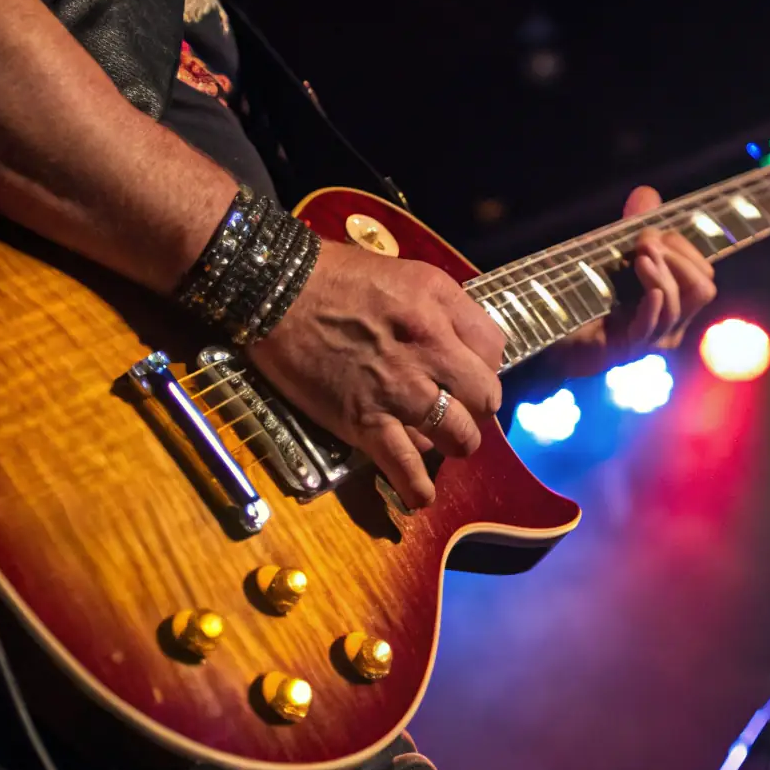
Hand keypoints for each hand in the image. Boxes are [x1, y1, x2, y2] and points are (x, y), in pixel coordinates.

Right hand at [249, 241, 506, 508]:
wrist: (274, 289)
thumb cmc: (333, 275)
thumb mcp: (403, 273)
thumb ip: (437, 306)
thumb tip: (455, 342)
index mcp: (439, 305)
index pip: (495, 348)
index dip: (484, 364)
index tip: (465, 373)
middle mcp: (430, 346)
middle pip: (485, 396)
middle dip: (476, 407)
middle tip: (457, 408)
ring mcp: (399, 388)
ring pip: (458, 435)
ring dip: (454, 444)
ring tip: (440, 443)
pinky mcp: (364, 420)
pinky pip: (405, 465)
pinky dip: (416, 487)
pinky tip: (419, 496)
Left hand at [557, 186, 717, 375]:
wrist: (553, 333)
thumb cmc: (586, 296)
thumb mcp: (614, 254)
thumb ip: (633, 226)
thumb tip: (647, 193)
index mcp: (674, 301)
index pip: (703, 273)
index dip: (684, 249)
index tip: (652, 234)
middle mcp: (670, 323)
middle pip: (703, 289)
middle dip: (678, 258)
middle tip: (645, 243)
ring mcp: (651, 339)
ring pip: (676, 305)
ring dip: (661, 275)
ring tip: (639, 256)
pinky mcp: (627, 349)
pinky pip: (652, 327)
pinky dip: (653, 305)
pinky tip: (648, 290)